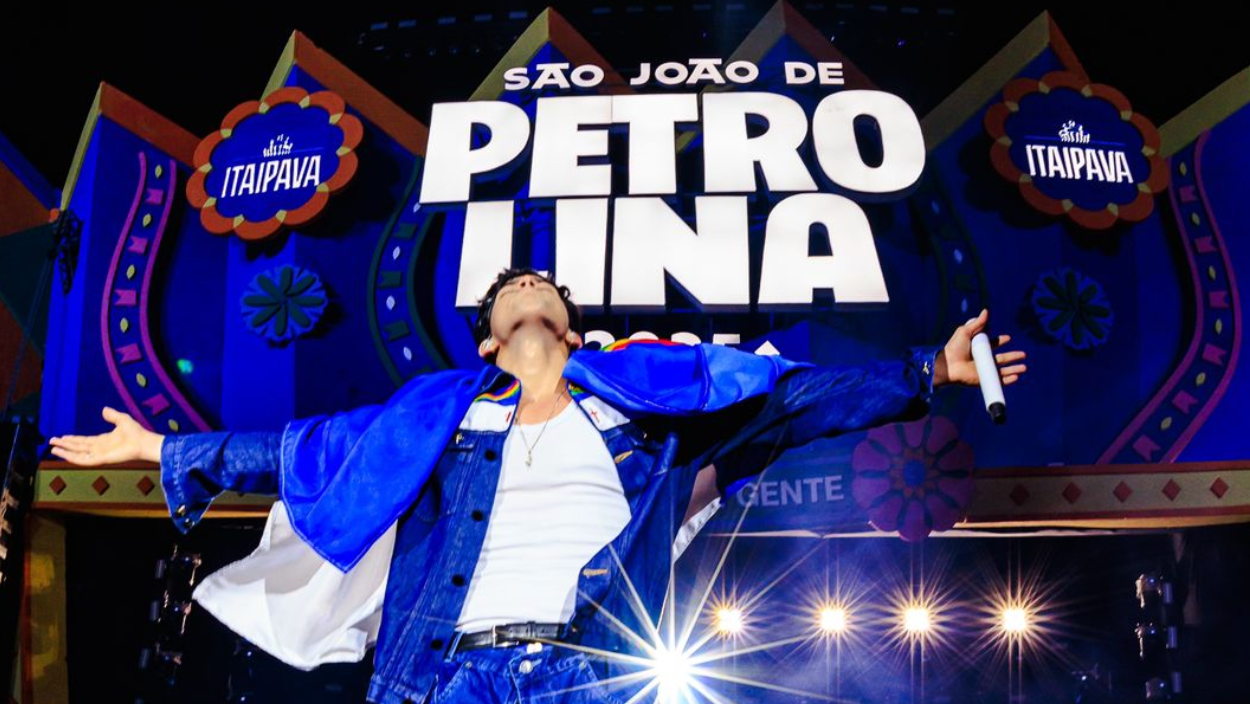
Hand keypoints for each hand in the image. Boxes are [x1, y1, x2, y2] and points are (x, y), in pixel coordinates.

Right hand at [48, 406, 164, 464]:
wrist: (143, 442)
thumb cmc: (136, 432)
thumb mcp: (122, 419)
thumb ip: (112, 415)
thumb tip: (104, 409)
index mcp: (103, 440)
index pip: (84, 441)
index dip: (73, 439)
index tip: (62, 436)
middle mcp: (99, 448)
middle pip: (78, 447)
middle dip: (65, 444)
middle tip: (51, 441)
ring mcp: (99, 454)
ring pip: (77, 454)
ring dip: (65, 451)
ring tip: (52, 448)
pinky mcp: (100, 459)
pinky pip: (83, 460)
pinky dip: (71, 457)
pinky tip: (62, 453)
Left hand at [934, 308, 1027, 387]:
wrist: (949, 364)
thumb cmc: (954, 348)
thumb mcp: (965, 332)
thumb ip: (977, 323)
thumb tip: (986, 311)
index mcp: (978, 348)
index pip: (992, 344)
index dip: (1000, 341)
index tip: (1007, 338)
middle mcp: (982, 360)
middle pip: (1001, 358)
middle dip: (1013, 356)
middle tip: (1023, 354)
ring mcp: (984, 370)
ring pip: (1003, 370)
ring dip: (1014, 369)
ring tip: (1024, 368)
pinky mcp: (983, 379)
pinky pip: (998, 380)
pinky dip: (1008, 380)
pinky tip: (1016, 377)